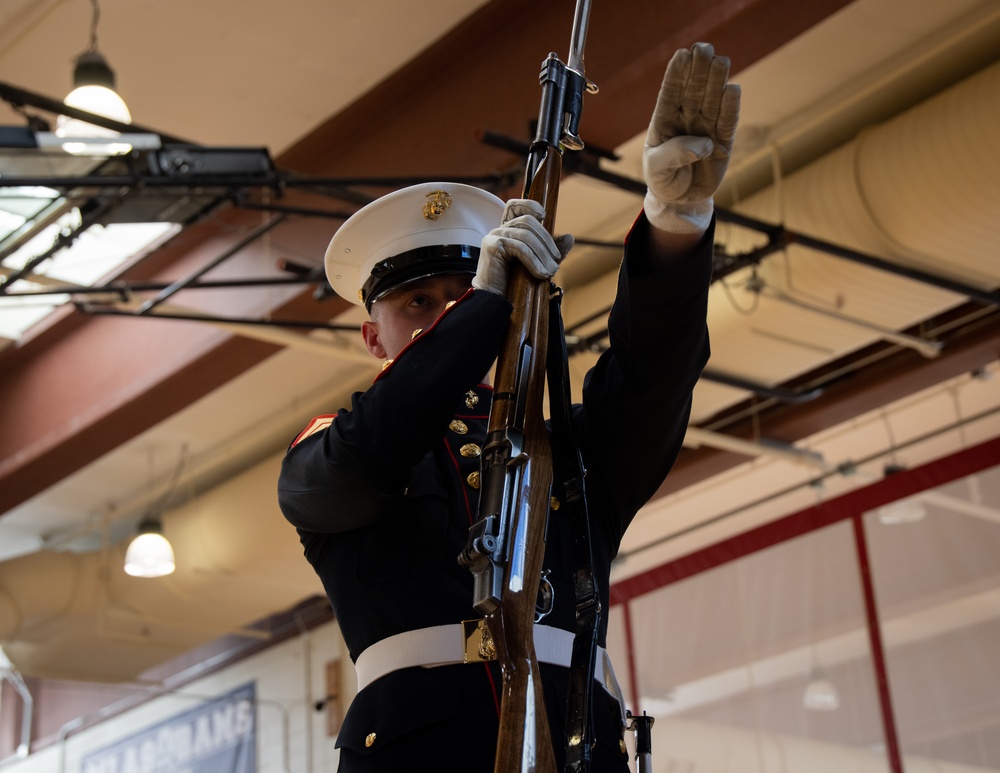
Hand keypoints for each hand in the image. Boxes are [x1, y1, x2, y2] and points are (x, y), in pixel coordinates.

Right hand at [472, 199, 573, 294]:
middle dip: (546, 241)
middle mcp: (499, 230)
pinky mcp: (492, 246)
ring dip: (543, 254)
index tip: (544, 216)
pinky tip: (540, 274)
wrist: (495, 300)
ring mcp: (493, 236)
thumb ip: (550, 250)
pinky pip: (519, 248)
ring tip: (551, 272)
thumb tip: (570, 237)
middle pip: (528, 222)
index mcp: (508, 231)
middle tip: (557, 261)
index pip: (514, 206)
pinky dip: (534, 261)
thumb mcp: (537, 262)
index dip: (529, 205)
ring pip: (525, 236)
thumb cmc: (513, 283)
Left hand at [643, 42, 740, 232]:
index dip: (676, 75)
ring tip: (720, 61)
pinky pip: (728, 123)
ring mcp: (706, 129)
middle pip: (694, 92)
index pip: (670, 95)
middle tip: (704, 48)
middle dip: (699, 70)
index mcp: (664, 121)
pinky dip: (731, 108)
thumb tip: (703, 144)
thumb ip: (673, 155)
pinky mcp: (723, 143)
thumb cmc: (663, 180)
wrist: (679, 201)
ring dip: (716, 82)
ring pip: (712, 102)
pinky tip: (733, 89)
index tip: (682, 54)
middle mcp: (686, 120)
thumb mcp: (657, 171)